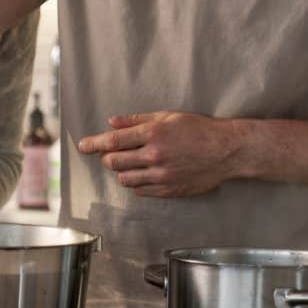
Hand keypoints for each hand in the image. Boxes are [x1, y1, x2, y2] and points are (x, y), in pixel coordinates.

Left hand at [77, 111, 243, 197]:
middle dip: (106, 157)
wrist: (225, 150)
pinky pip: (141, 191)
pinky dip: (136, 182)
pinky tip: (143, 173)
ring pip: (125, 179)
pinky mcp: (169, 191)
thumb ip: (137, 121)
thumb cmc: (197, 129)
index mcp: (153, 134)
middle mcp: (154, 156)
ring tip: (130, 162)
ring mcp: (162, 176)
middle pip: (114, 162)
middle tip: (109, 153)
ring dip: (121, 171)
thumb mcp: (167, 116)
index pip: (113, 141)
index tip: (82, 146)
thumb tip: (112, 122)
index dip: (93, 144)